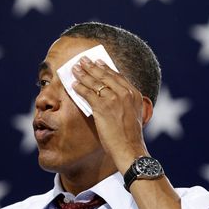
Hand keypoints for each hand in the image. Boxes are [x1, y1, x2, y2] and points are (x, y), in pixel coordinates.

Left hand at [72, 56, 152, 172]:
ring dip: (83, 74)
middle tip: (83, 60)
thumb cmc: (130, 136)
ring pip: (95, 82)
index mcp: (134, 94)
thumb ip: (126, 103)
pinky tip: (73, 85)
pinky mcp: (102, 107)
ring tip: (75, 69)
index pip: (118, 76)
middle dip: (92, 66)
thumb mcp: (135, 114)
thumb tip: (113, 97)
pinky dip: (79, 88)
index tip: (98, 62)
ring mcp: (113, 99)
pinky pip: (87, 94)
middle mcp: (125, 93)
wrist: (129, 148)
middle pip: (105, 75)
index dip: (106, 68)